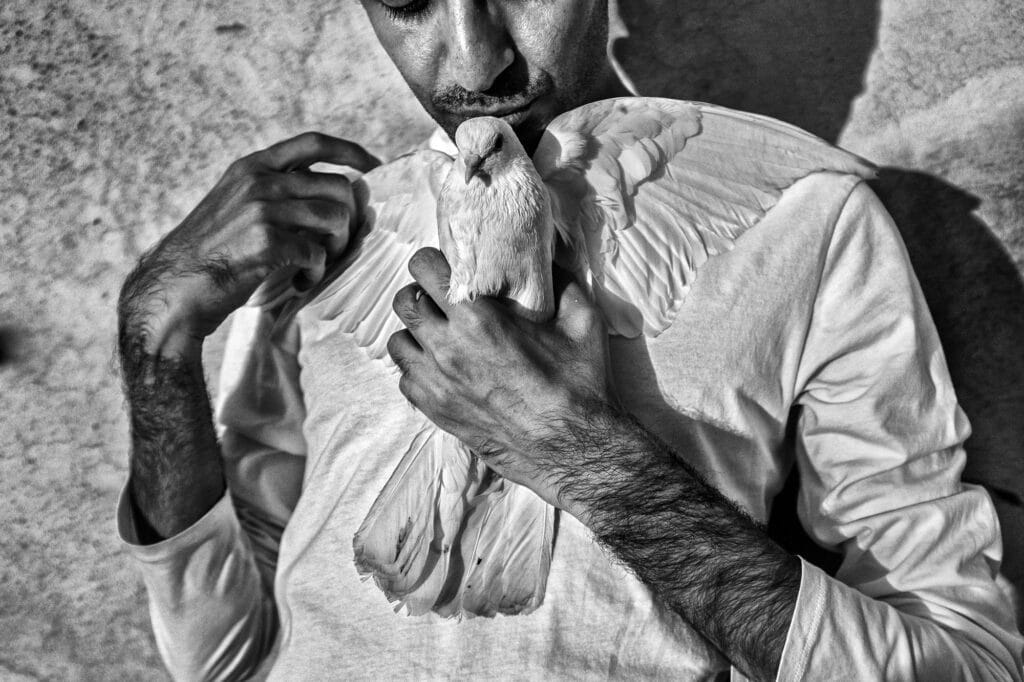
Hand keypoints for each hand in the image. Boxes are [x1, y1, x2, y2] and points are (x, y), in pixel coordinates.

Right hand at [119, 132, 379, 355]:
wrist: (177, 286)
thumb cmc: (214, 252)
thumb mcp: (239, 204)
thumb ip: (280, 191)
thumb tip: (345, 192)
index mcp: (253, 166)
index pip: (314, 143)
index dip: (351, 152)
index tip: (374, 167)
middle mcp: (259, 180)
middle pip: (339, 186)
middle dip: (349, 219)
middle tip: (335, 246)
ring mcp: (262, 208)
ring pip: (336, 218)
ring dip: (336, 248)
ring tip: (315, 265)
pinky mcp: (266, 241)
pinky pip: (318, 252)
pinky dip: (315, 272)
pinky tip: (300, 281)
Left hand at [387, 247, 615, 508]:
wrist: (572, 449)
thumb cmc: (580, 385)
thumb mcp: (583, 320)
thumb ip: (562, 280)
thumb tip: (548, 255)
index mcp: (478, 318)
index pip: (424, 268)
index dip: (435, 262)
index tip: (450, 267)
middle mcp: (448, 348)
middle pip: (404, 301)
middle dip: (421, 293)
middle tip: (444, 298)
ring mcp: (436, 382)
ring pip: (398, 340)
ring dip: (416, 331)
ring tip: (441, 333)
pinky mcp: (435, 410)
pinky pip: (405, 377)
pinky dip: (418, 367)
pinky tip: (443, 367)